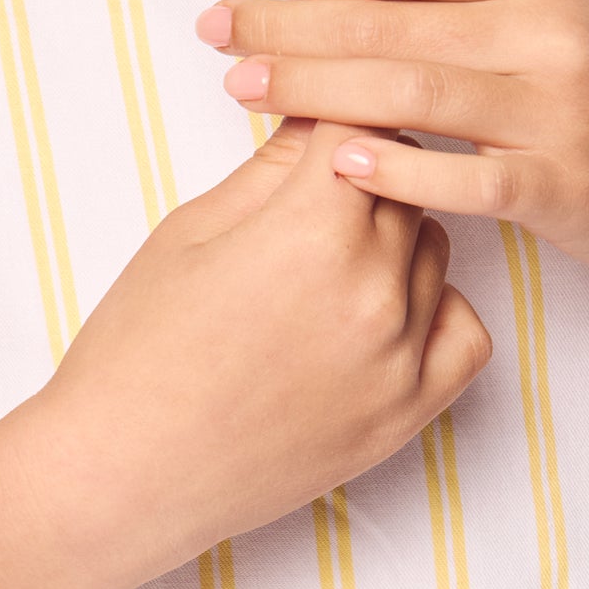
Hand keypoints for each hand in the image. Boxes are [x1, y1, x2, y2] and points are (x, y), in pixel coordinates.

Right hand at [36, 114, 490, 581]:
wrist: (123, 474)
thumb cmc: (138, 350)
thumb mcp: (192, 230)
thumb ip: (272, 167)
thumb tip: (320, 116)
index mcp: (314, 229)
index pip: (365, 127)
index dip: (333, 114)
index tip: (315, 121)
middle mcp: (373, 289)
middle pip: (404, 182)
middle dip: (360, 171)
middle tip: (308, 191)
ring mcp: (398, 357)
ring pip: (433, 247)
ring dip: (395, 235)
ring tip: (326, 258)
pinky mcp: (406, 414)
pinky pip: (465, 332)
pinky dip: (436, 307)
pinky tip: (385, 307)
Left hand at [194, 0, 588, 290]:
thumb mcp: (526, 11)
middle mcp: (549, 26)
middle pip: (390, 23)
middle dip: (289, 28)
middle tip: (218, 35)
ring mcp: (561, 106)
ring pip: (412, 92)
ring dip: (314, 91)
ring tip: (243, 90)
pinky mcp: (565, 182)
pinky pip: (465, 176)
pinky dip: (395, 168)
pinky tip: (334, 162)